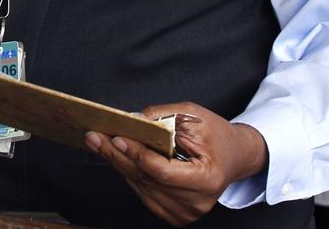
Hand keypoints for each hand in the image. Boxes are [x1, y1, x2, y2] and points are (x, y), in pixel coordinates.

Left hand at [85, 102, 267, 225]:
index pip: (163, 171)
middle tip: (94, 136)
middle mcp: (197, 201)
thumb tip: (133, 120)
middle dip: (117, 155)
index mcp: (207, 179)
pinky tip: (118, 156)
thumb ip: (163, 117)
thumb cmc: (216, 135)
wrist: (234, 156)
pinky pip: (143, 192)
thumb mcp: (194, 115)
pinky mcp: (175, 213)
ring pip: (140, 186)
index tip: (116, 137)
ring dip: (118, 163)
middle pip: (146, 179)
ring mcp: (185, 212)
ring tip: (98, 142)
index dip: (138, 154)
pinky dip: (130, 173)